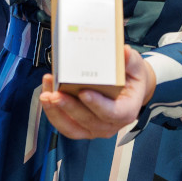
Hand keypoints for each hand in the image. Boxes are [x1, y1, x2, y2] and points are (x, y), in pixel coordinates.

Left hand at [38, 46, 155, 139]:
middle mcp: (110, 124)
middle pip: (88, 120)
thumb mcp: (135, 66)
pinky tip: (46, 97)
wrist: (130, 90)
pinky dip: (53, 113)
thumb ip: (130, 60)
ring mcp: (95, 129)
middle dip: (69, 106)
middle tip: (55, 92)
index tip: (83, 92)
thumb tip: (124, 51)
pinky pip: (65, 126)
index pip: (112, 113)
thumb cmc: (132, 79)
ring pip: (73, 127)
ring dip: (56, 112)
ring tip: (46, 95)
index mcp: (126, 111)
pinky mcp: (82, 128)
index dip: (97, 105)